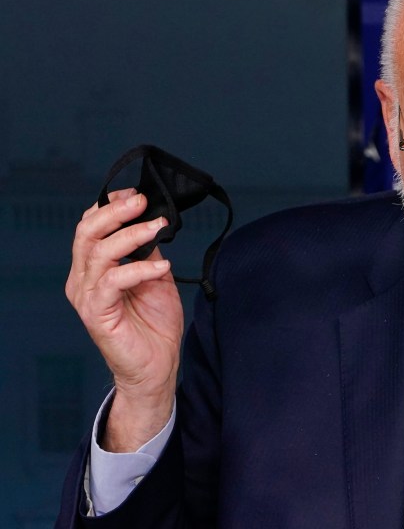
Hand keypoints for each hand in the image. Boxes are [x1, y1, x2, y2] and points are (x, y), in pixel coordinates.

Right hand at [66, 188, 183, 451]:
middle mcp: (83, 279)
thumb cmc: (153, 325)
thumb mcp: (155, 278)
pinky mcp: (97, 313)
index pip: (90, 227)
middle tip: (141, 202)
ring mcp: (87, 296)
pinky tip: (161, 265)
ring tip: (157, 227)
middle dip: (114, 212)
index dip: (110, 206)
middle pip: (86, 233)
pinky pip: (112, 281)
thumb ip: (147, 252)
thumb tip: (152, 223)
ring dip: (131, 235)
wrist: (156, 366)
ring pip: (98, 252)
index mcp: (93, 268)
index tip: (137, 195)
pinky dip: (139, 268)